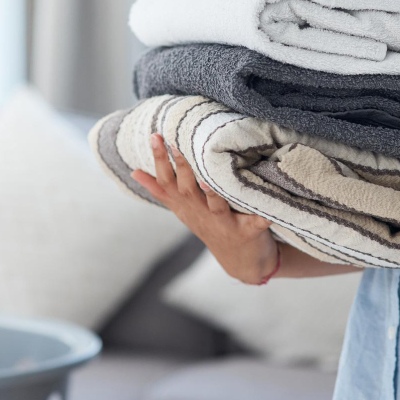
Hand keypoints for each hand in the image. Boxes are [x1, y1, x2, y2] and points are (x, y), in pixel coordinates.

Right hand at [131, 133, 278, 283]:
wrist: (242, 262)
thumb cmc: (212, 227)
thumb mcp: (183, 210)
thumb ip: (161, 190)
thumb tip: (134, 171)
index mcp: (187, 206)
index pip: (167, 182)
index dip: (159, 160)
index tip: (155, 137)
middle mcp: (202, 214)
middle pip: (187, 191)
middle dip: (181, 169)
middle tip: (177, 145)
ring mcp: (225, 224)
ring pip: (216, 206)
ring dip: (211, 194)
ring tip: (207, 180)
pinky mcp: (249, 232)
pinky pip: (255, 223)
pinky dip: (260, 218)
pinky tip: (265, 211)